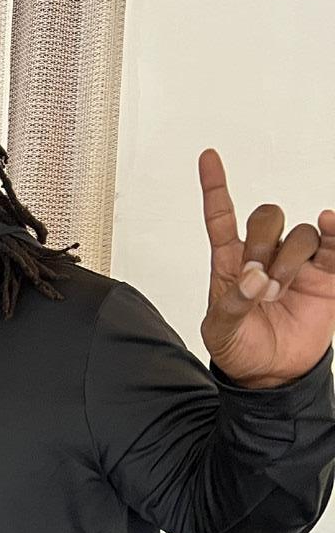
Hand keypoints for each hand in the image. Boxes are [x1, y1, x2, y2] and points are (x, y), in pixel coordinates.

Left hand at [198, 149, 334, 387]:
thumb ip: (231, 304)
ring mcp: (297, 263)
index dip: (216, 187)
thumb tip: (253, 278)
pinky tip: (330, 226)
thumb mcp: (220, 331)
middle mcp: (265, 255)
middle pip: (269, 216)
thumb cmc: (240, 348)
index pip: (221, 217)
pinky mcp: (326, 275)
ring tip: (280, 291)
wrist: (271, 374)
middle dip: (262, 244)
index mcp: (231, 263)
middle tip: (259, 281)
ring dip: (290, 259)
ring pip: (301, 232)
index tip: (208, 158)